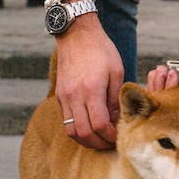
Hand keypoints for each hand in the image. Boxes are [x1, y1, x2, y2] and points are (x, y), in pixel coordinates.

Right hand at [54, 14, 123, 148]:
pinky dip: (77, 129)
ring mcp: (64, 97)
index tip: (119, 136)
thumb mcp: (116, 70)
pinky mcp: (59, 95)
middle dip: (98, 143)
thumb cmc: (101, 50)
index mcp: (91, 89)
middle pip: (83, 133)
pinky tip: (89, 126)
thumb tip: (118, 118)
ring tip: (99, 138)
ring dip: (85, 140)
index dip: (110, 135)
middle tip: (110, 143)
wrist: (76, 35)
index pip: (99, 125)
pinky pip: (66, 121)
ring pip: (71, 131)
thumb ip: (116, 97)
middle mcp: (74, 96)